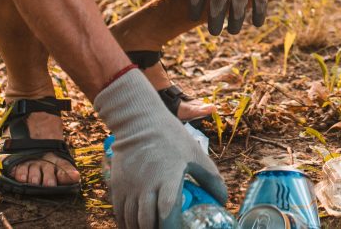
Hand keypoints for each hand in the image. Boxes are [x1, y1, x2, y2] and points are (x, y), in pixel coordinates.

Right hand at [94, 70, 226, 228]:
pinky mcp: (118, 186)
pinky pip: (120, 213)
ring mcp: (130, 186)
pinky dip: (127, 224)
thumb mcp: (196, 155)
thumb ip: (211, 179)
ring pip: (132, 220)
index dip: (171, 228)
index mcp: (168, 178)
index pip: (168, 212)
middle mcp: (147, 185)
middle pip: (147, 221)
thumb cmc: (172, 138)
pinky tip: (137, 227)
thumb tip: (222, 200)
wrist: (139, 122)